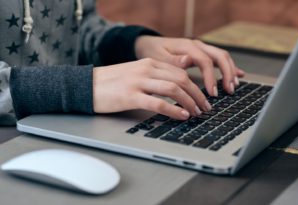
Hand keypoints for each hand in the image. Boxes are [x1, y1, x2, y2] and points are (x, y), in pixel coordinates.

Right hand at [93, 58, 211, 119]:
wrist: (86, 85)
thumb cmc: (111, 83)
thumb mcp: (135, 74)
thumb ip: (154, 78)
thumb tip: (176, 91)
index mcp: (149, 63)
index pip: (180, 72)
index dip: (195, 86)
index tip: (202, 98)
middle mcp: (146, 69)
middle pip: (182, 79)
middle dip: (197, 95)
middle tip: (204, 108)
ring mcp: (138, 82)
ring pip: (174, 89)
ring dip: (189, 102)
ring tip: (196, 113)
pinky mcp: (131, 96)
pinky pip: (158, 103)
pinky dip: (174, 110)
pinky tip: (181, 115)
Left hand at [135, 36, 244, 95]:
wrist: (149, 44)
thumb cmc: (153, 52)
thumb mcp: (158, 57)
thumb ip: (173, 60)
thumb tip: (188, 60)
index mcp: (187, 47)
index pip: (205, 61)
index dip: (211, 77)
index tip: (212, 93)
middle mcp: (197, 45)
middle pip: (220, 56)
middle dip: (227, 74)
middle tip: (229, 90)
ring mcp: (201, 48)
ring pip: (222, 57)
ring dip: (230, 71)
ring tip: (233, 87)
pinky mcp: (202, 54)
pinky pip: (219, 59)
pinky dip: (230, 67)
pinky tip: (238, 75)